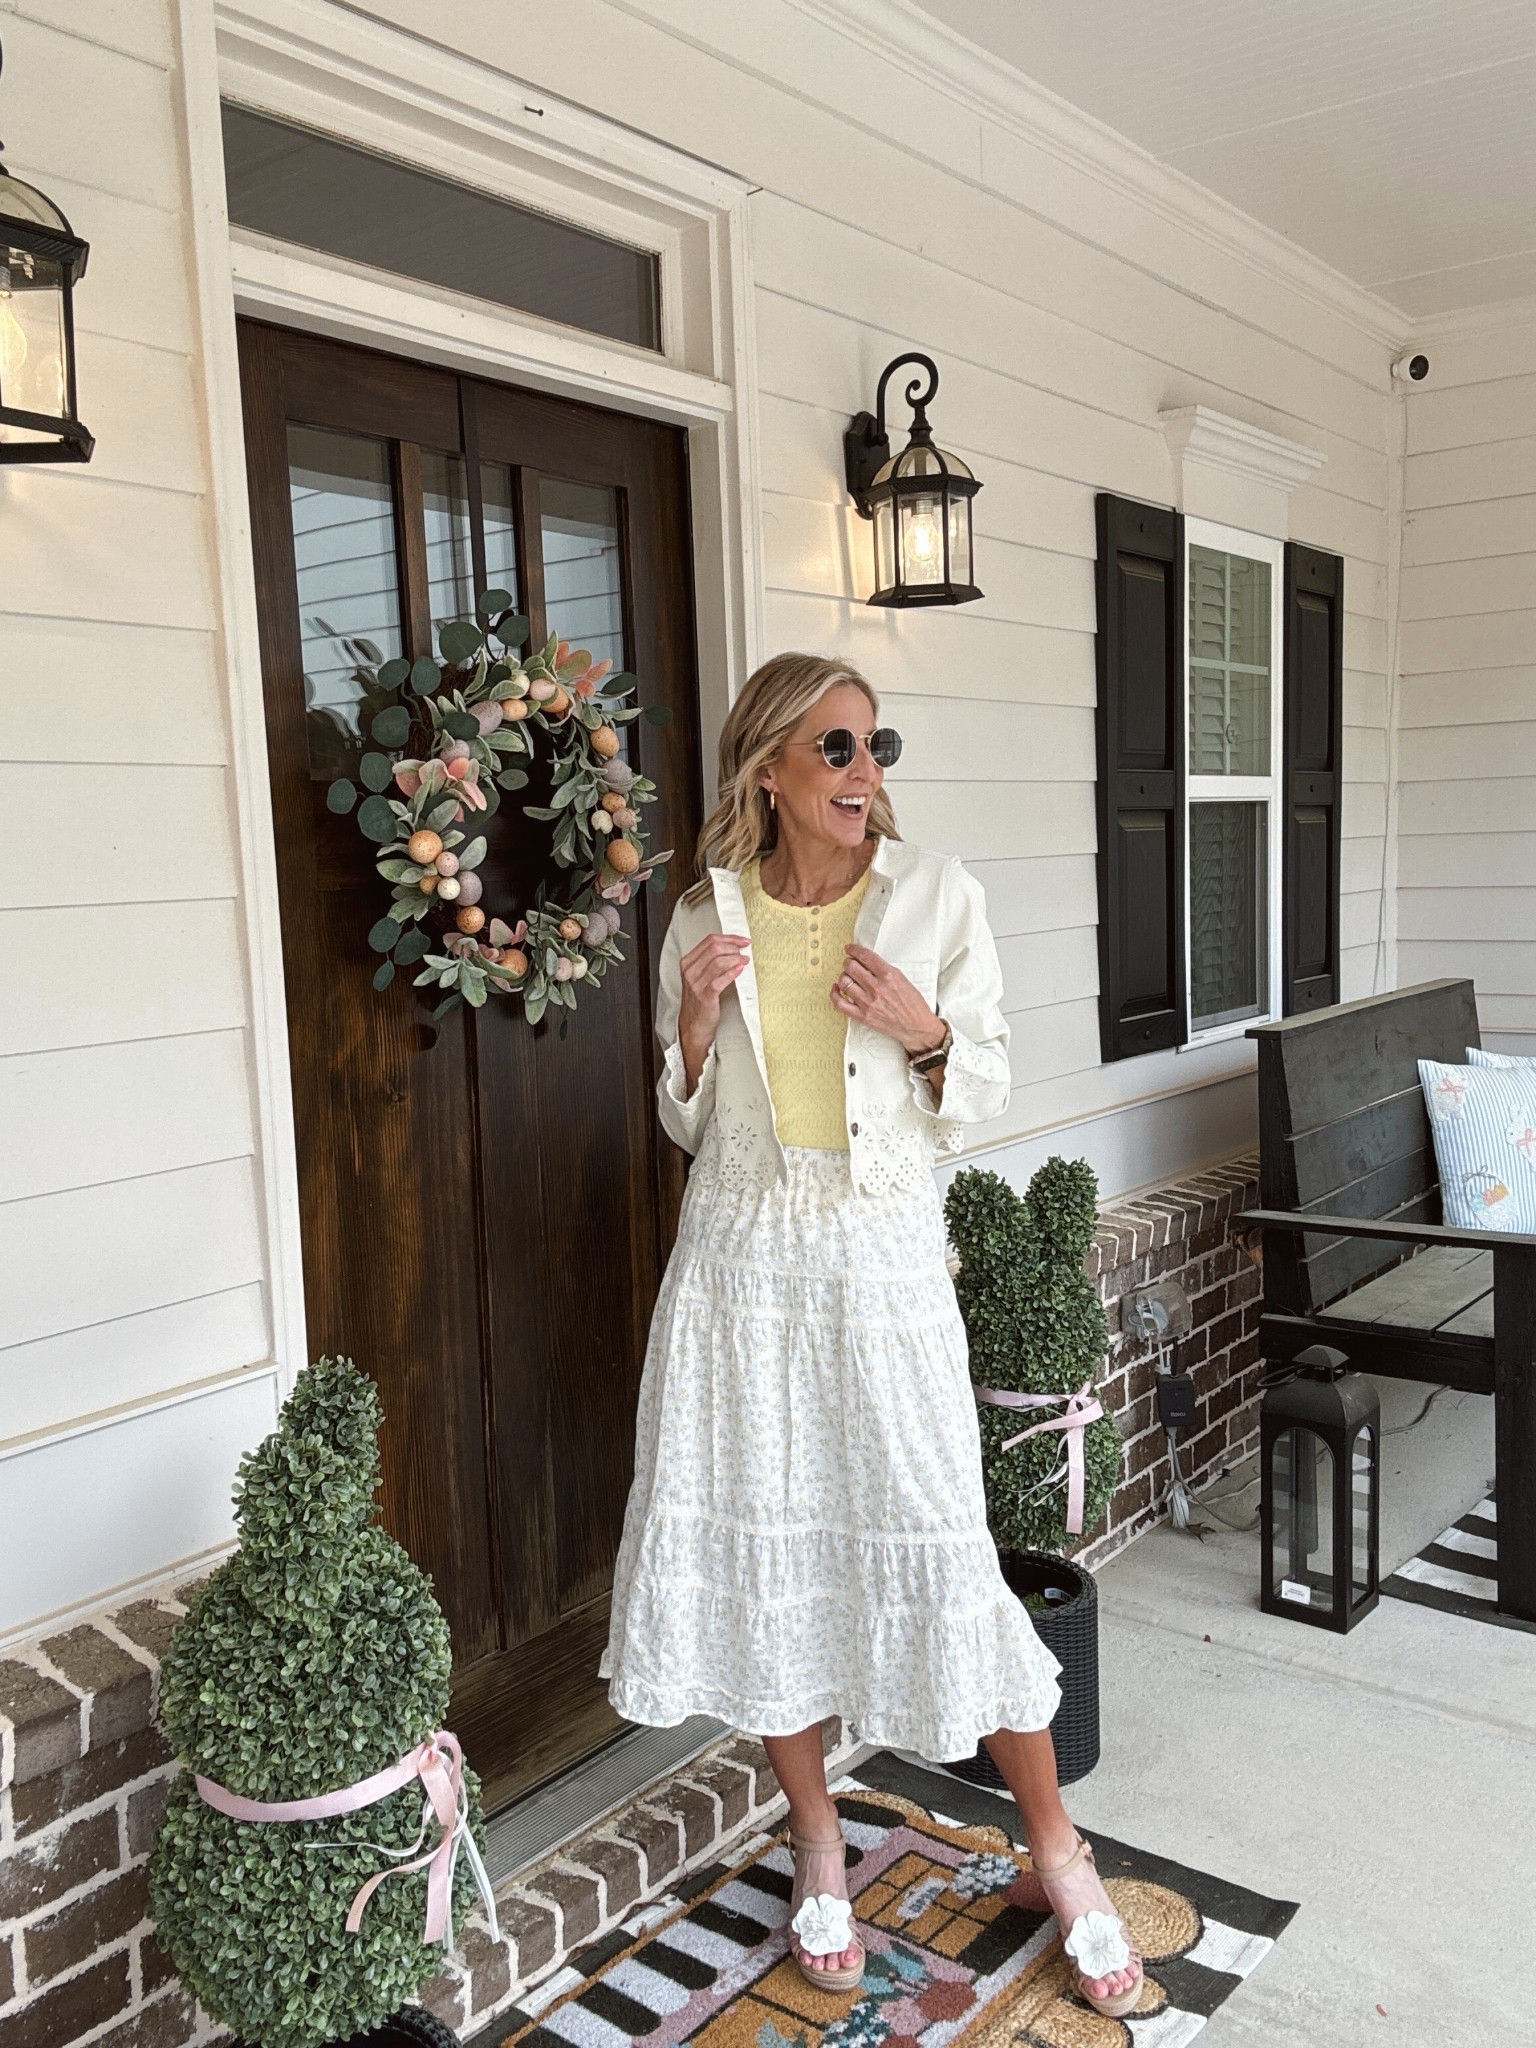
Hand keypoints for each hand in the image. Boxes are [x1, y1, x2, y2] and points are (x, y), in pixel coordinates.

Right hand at [677, 931, 750, 1089]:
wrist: (694, 1025)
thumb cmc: (700, 1001)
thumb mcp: (700, 977)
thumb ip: (711, 961)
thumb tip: (733, 947)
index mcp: (688, 962)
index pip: (709, 940)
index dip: (729, 937)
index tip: (742, 940)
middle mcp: (690, 971)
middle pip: (714, 948)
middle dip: (734, 946)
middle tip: (745, 951)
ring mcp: (696, 984)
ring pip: (718, 961)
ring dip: (736, 958)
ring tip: (745, 960)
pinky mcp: (705, 996)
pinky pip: (720, 980)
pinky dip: (733, 972)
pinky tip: (740, 970)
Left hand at [831, 943, 945, 1054]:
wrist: (916, 1026)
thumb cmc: (912, 1003)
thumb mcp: (902, 978)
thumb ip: (883, 969)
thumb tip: (865, 961)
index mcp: (888, 976)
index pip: (865, 956)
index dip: (854, 949)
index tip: (850, 949)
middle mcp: (877, 988)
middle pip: (851, 967)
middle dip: (848, 962)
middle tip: (849, 963)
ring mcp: (868, 1002)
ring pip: (844, 982)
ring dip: (843, 976)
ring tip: (847, 976)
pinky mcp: (862, 1016)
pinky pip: (840, 1003)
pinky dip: (834, 993)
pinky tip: (836, 988)